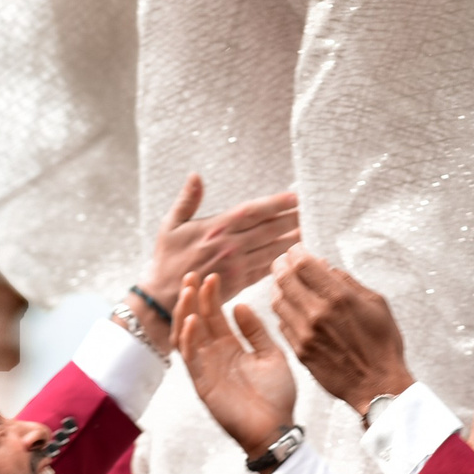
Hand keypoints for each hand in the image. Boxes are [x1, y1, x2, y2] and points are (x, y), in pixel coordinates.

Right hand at [140, 177, 299, 336]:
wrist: (162, 298)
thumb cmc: (166, 259)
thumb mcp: (170, 225)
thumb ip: (187, 200)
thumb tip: (195, 175)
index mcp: (216, 227)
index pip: (253, 211)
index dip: (276, 204)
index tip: (294, 197)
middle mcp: (230, 246)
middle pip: (269, 229)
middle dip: (292, 219)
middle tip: (311, 211)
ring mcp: (237, 266)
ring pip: (272, 249)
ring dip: (293, 240)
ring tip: (309, 230)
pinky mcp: (239, 283)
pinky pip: (266, 269)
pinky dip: (282, 261)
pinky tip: (295, 256)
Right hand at [173, 273, 298, 461]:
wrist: (277, 427)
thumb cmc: (277, 395)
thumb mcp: (272, 355)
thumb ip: (256, 331)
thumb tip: (239, 305)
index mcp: (231, 347)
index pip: (215, 316)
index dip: (211, 296)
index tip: (212, 275)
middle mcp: (214, 355)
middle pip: (197, 320)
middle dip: (193, 298)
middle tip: (192, 275)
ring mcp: (206, 368)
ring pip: (187, 335)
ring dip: (185, 313)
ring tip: (188, 291)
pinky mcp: (202, 383)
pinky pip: (190, 358)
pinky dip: (188, 339)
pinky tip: (191, 320)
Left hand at [272, 248, 413, 412]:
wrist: (377, 385)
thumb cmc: (382, 344)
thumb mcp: (376, 303)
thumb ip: (347, 282)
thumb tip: (326, 267)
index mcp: (338, 297)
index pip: (302, 264)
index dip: (296, 252)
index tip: (297, 250)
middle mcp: (317, 313)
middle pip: (284, 278)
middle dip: (281, 265)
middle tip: (284, 261)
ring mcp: (305, 333)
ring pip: (278, 301)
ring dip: (279, 288)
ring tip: (286, 283)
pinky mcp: (299, 350)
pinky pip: (282, 323)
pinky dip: (284, 311)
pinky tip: (292, 308)